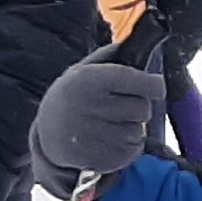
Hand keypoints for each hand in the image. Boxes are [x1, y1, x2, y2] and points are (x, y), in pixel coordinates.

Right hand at [31, 48, 156, 199]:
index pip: (138, 81)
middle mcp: (91, 108)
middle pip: (143, 109)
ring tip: (112, 124)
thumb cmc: (73, 95)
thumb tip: (144, 41)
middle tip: (121, 106)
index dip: (154, 84)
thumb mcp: (83, 69)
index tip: (155, 85)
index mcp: (90, 80)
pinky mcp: (101, 159)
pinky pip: (133, 152)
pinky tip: (111, 140)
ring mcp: (96, 137)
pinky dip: (129, 147)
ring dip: (133, 129)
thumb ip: (112, 56)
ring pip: (139, 132)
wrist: (47, 133)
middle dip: (138, 107)